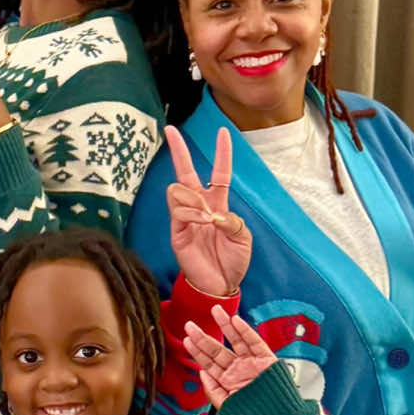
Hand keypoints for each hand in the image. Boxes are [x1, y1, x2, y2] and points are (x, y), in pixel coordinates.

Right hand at [165, 126, 250, 295]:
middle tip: (170, 129)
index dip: (222, 153)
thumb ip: (233, 221)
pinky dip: (192, 213)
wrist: (220, 285)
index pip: (219, 172)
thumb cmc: (233, 261)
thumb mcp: (243, 238)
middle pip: (185, 171)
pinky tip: (202, 223)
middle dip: (178, 150)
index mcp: (218, 203)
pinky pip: (178, 210)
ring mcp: (185, 217)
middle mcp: (199, 205)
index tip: (223, 132)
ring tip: (207, 217)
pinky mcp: (176, 230)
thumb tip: (214, 213)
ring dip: (194, 198)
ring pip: (178, 190)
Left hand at [183, 305, 277, 406]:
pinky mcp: (266, 360)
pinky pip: (255, 342)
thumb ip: (212, 390)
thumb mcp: (227, 407)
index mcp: (227, 380)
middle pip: (218, 350)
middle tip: (189, 325)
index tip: (186, 340)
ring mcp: (251, 363)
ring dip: (225, 325)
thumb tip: (201, 373)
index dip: (197, 351)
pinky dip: (246, 331)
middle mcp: (237, 369)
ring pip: (236, 340)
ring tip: (215, 310)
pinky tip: (235, 321)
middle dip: (203, 337)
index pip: (208, 363)